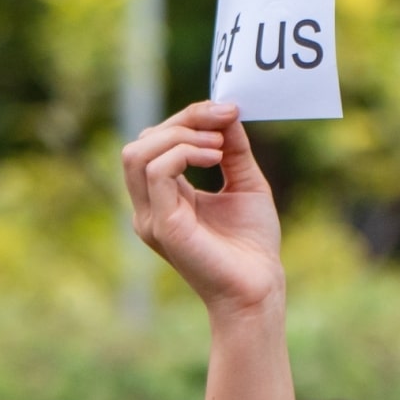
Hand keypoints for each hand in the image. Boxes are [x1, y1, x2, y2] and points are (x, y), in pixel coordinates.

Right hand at [122, 101, 284, 317]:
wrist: (260, 289)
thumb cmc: (253, 246)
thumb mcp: (245, 184)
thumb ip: (232, 148)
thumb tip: (226, 110)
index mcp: (164, 197)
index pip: (157, 143)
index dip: (188, 118)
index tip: (228, 109)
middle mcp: (149, 206)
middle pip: (144, 141)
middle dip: (183, 121)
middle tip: (224, 119)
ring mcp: (151, 218)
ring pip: (139, 153)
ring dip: (180, 136)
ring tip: (218, 146)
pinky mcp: (163, 225)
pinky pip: (155, 172)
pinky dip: (183, 153)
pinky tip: (215, 157)